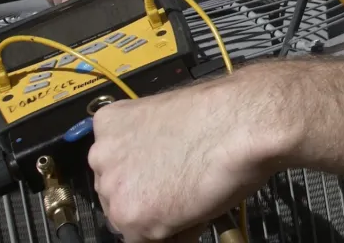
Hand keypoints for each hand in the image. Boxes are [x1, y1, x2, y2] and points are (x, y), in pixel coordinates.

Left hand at [88, 76, 282, 241]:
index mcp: (110, 123)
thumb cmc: (222, 114)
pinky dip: (174, 232)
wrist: (242, 124)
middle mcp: (101, 155)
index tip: (164, 175)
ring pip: (132, 218)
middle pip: (120, 191)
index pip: (118, 163)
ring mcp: (113, 188)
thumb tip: (160, 167)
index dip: (146, 174)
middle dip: (149, 195)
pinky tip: (196, 208)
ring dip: (160, 215)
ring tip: (193, 195)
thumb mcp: (171, 121)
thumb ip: (153, 145)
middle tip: (182, 187)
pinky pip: (151, 240)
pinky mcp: (132, 218)